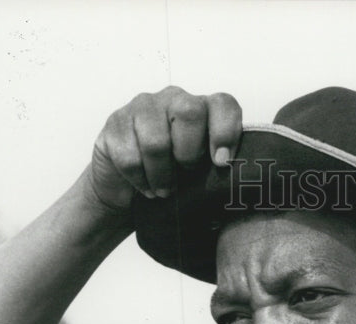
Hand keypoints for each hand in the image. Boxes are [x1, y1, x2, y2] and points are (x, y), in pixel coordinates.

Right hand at [87, 87, 242, 210]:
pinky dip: (139, 180)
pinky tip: (144, 186)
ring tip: (164, 190)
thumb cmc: (174, 181)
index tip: (222, 163)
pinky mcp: (115, 123)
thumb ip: (220, 173)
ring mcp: (143, 108)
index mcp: (204, 111)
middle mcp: (175, 100)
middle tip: (186, 174)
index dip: (226, 131)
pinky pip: (129, 156)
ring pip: (156, 140)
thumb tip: (240, 189)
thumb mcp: (202, 178)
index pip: (224, 105)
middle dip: (189, 153)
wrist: (129, 192)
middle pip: (190, 112)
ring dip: (162, 176)